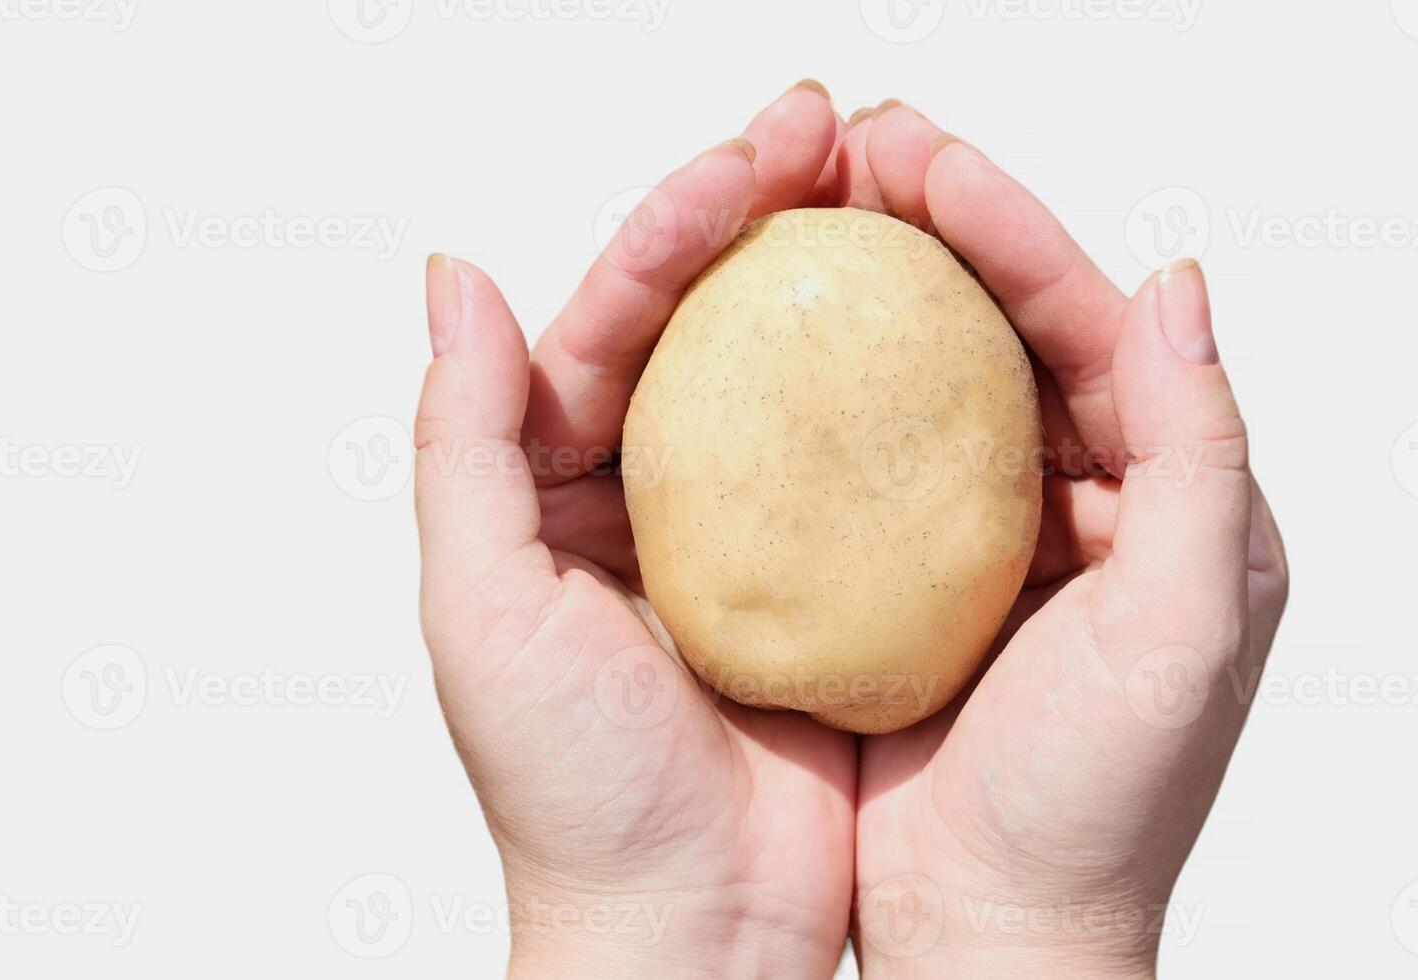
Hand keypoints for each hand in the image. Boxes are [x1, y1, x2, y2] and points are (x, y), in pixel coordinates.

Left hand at [412, 82, 856, 978]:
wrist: (690, 930)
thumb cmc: (572, 796)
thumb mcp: (484, 609)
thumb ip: (460, 440)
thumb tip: (457, 274)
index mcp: (557, 485)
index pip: (614, 319)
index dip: (679, 224)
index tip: (756, 155)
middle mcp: (652, 493)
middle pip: (712, 322)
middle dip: (769, 212)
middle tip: (837, 129)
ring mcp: (750, 534)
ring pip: (801, 377)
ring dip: (850, 281)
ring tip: (907, 191)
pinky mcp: (834, 582)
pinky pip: (875, 467)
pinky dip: (914, 397)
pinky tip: (959, 334)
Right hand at [835, 104, 1289, 977]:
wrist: (995, 935)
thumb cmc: (1100, 809)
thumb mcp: (1182, 626)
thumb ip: (1201, 451)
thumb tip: (1181, 283)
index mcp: (1175, 503)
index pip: (1096, 330)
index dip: (1013, 233)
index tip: (923, 159)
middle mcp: (1097, 506)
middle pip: (1012, 332)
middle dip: (937, 232)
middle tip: (851, 146)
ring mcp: (1002, 541)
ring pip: (938, 382)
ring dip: (876, 294)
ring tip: (802, 208)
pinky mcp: (920, 582)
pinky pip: (876, 461)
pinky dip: (831, 395)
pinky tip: (770, 342)